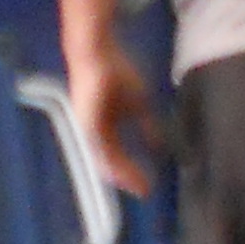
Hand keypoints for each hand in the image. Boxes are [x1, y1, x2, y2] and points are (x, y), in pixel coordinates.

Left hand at [69, 47, 158, 197]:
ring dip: (122, 173)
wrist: (97, 53)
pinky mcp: (85, 122)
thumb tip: (160, 144)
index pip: (118, 156)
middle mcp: (93, 132)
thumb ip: (146, 125)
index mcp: (104, 128)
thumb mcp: (138, 102)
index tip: (149, 185)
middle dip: (129, 178)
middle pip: (111, 162)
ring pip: (104, 159)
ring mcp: (87, 128)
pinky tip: (124, 170)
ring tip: (138, 185)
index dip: (133, 170)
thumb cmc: (115, 72)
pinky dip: (112, 161)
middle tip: (146, 190)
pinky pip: (98, 148)